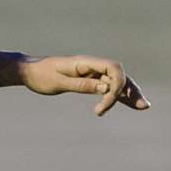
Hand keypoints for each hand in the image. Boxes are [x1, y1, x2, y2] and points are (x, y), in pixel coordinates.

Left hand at [20, 55, 151, 116]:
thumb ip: (80, 85)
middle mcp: (91, 66)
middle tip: (142, 106)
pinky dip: (117, 96)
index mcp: (85, 62)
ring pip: (115, 82)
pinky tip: (129, 104)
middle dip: (130, 89)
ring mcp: (91, 74)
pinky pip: (107, 87)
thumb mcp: (57, 82)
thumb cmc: (40, 76)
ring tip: (142, 107)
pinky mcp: (88, 81)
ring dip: (129, 94)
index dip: (117, 83)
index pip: (112, 68)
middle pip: (118, 75)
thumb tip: (104, 89)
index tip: (107, 100)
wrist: (28, 72)